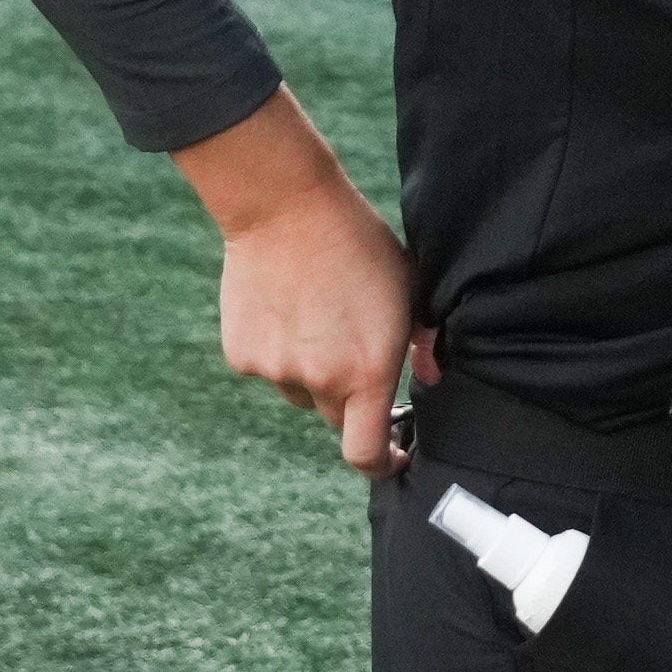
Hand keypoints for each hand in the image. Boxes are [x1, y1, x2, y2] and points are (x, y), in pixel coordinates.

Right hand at [214, 163, 417, 472]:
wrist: (286, 208)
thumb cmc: (360, 246)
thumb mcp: (409, 291)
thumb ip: (423, 343)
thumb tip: (429, 376)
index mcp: (367, 372)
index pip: (365, 453)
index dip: (381, 463)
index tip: (392, 454)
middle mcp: (319, 380)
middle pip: (335, 418)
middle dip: (349, 401)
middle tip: (352, 353)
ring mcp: (274, 371)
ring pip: (300, 391)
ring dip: (311, 372)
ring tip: (318, 314)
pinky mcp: (241, 355)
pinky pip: (267, 369)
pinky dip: (278, 350)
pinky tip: (286, 306)